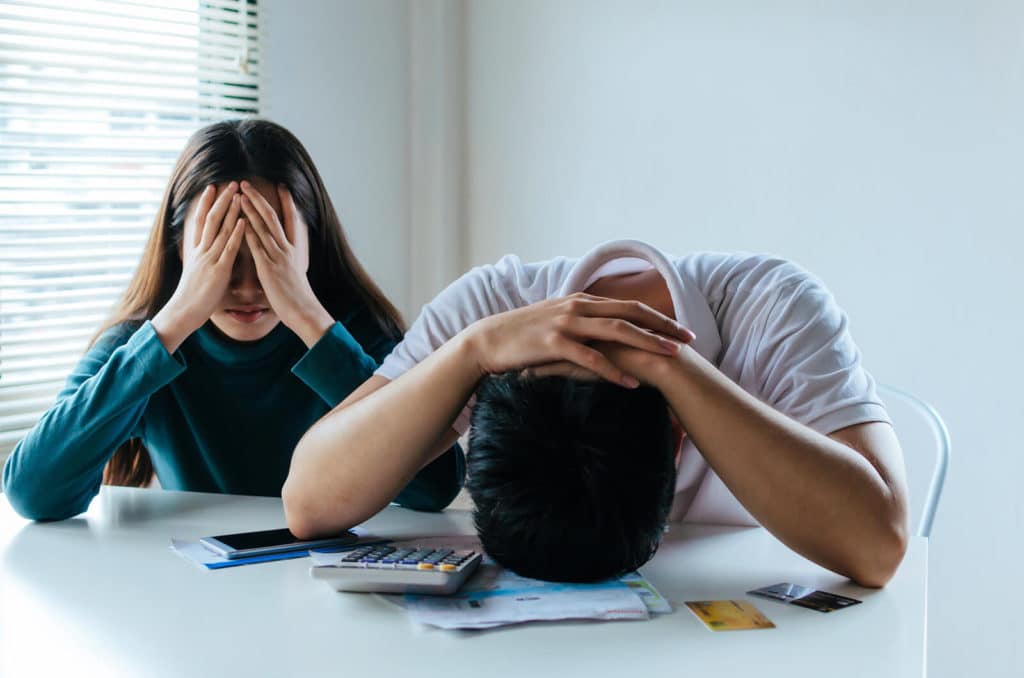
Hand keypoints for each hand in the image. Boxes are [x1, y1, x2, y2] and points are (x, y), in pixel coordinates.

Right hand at [152, 182, 245, 352]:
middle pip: (210, 219)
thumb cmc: (193, 295)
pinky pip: (228, 248)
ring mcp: (209, 258)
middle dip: (220, 200)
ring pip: (220, 229)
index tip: (212, 187)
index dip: (206, 203)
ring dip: (230, 211)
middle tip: (230, 183)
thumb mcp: (196, 271)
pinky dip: (236, 233)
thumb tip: (204, 253)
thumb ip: (202, 260)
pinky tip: (243, 221)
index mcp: (196, 250)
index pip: (200, 221)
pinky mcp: (218, 269)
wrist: (184, 311)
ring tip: (238, 194)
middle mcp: (201, 250)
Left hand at [239, 181, 332, 346]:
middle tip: (246, 183)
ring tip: (238, 195)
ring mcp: (278, 257)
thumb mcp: (296, 274)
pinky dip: (248, 232)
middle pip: (272, 217)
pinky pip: (257, 246)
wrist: (304, 311)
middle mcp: (286, 249)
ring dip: (250, 210)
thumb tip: (286, 257)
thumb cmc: (298, 297)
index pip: (291, 220)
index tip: (282, 186)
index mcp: (294, 250)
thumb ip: (289, 262)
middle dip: (258, 199)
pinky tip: (240, 221)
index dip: (287, 202)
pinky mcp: (268, 268)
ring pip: (263, 227)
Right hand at [464, 294, 694, 387]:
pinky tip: (630, 383)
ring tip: (670, 357)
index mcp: (582, 301)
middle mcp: (578, 307)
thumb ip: (582, 322)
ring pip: (616, 332)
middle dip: (663, 327)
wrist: (488, 341)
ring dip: (646, 343)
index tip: (682, 330)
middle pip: (630, 314)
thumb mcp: (557, 321)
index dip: (658, 317)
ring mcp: (566, 323)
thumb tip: (606, 331)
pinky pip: (590, 358)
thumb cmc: (523, 336)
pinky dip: (613, 370)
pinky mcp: (553, 343)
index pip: (629, 306)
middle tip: (689, 342)